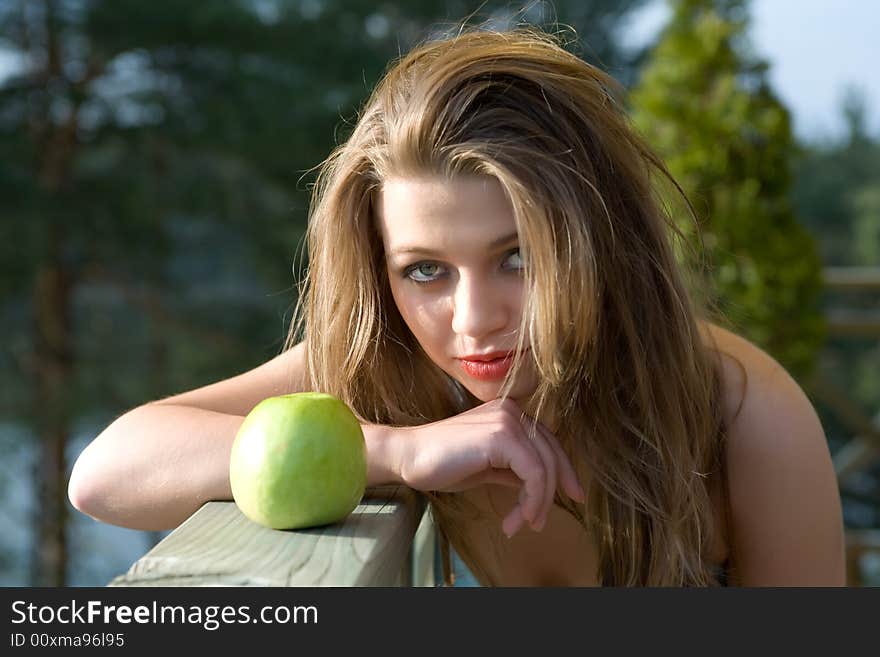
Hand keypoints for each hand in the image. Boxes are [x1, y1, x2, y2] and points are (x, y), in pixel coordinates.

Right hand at [396, 398, 584, 537]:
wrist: (410, 457)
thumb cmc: (444, 463)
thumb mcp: (489, 467)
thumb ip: (516, 469)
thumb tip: (540, 486)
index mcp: (510, 413)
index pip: (549, 443)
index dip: (564, 472)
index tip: (572, 497)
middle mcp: (512, 411)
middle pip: (551, 455)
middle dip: (549, 494)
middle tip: (536, 523)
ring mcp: (507, 420)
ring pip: (544, 467)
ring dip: (537, 503)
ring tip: (521, 525)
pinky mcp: (500, 435)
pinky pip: (533, 473)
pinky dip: (530, 500)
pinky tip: (515, 518)